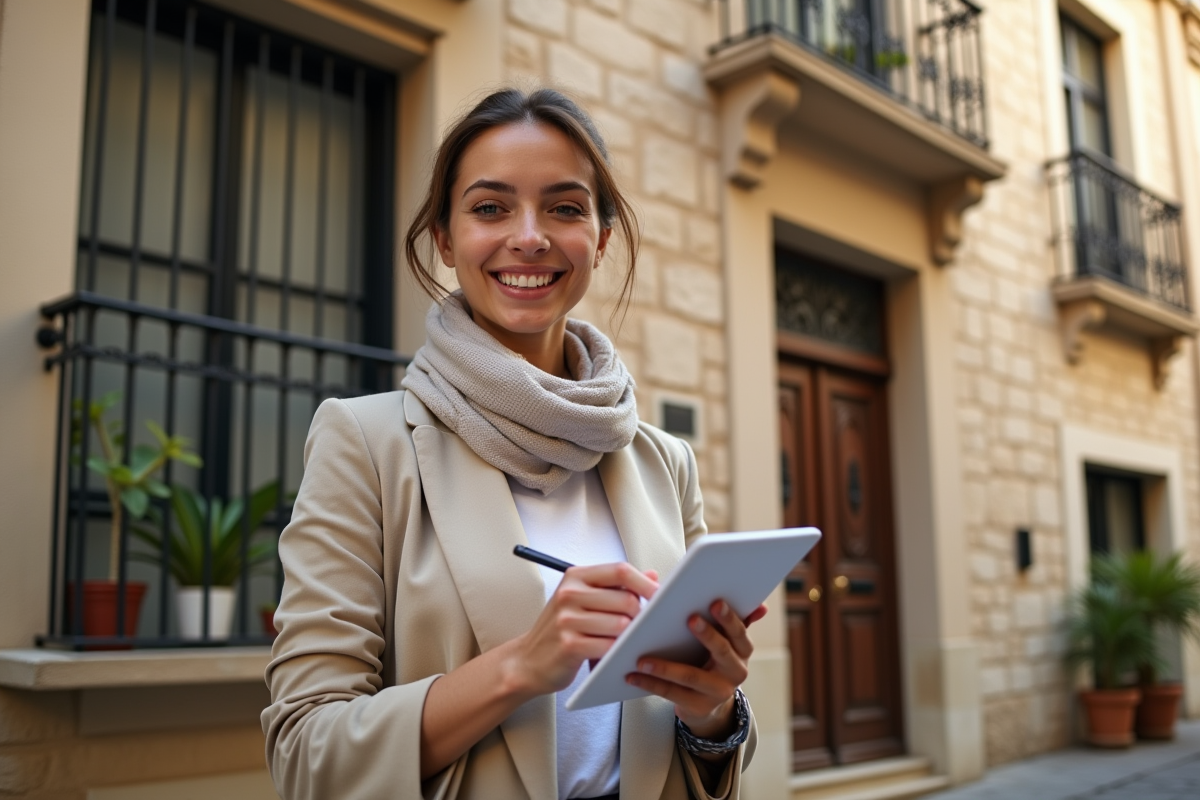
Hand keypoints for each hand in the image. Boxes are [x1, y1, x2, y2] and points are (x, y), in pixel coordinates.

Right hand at [511, 562, 658, 696]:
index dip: (644, 583)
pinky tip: (612, 654)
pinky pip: (609, 646)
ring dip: (627, 636)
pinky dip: (616, 652)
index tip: (659, 595)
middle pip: (625, 599)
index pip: (619, 570)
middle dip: (639, 615)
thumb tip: (652, 574)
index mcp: (575, 577)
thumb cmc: (561, 630)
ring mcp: (567, 619)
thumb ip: (616, 587)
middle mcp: (569, 594)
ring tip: (621, 641)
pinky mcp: (569, 645)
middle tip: (637, 627)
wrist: (527, 661)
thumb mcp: (584, 600)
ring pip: (621, 624)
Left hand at [624, 600, 766, 739]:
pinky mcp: (699, 707)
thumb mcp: (726, 643)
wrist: (708, 705)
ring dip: (665, 667)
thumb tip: (761, 606)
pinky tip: (633, 675)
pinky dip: (651, 683)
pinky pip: (673, 694)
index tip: (715, 602)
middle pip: (723, 651)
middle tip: (690, 619)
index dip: (729, 619)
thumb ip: (737, 622)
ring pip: (692, 676)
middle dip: (707, 634)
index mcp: (743, 651)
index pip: (740, 633)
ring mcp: (718, 692)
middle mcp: (736, 672)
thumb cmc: (711, 661)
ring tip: (643, 659)